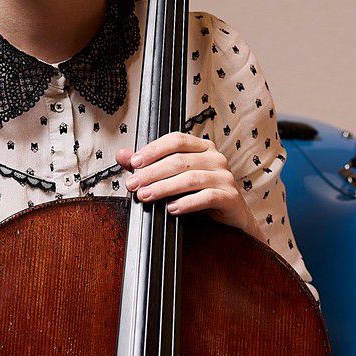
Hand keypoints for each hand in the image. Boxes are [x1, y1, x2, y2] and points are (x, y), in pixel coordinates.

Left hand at [118, 131, 254, 235]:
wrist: (233, 215)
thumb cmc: (202, 193)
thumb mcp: (174, 177)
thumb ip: (149, 165)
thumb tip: (122, 155)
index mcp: (202, 147)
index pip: (176, 140)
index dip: (153, 150)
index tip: (133, 162)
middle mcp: (215, 158)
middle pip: (179, 160)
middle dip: (152, 173)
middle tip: (134, 184)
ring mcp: (225, 176)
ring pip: (190, 178)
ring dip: (164, 188)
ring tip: (146, 196)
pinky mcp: (230, 196)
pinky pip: (206, 197)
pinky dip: (186, 203)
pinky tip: (171, 208)